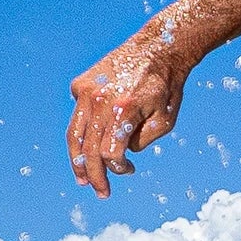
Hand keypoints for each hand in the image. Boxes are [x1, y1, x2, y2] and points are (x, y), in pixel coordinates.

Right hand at [67, 32, 185, 196]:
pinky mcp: (80, 84)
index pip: (110, 153)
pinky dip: (83, 131)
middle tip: (101, 192)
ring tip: (82, 179)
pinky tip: (93, 140)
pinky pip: (78, 115)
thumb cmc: (166, 88)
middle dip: (94, 175)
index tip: (129, 170)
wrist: (158, 48)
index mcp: (124, 110)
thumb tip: (118, 154)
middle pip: (89, 149)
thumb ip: (141, 141)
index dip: (118, 169)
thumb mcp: (165, 121)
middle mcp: (100, 100)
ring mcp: (86, 91)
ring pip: (74, 134)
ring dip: (77, 161)